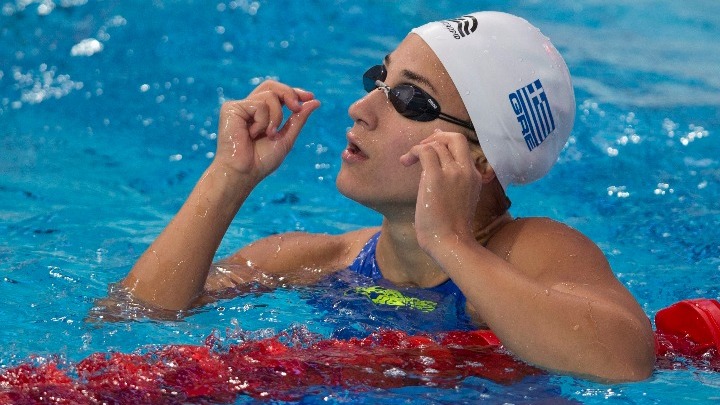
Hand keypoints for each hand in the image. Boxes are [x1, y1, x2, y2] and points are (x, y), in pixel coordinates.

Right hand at [215, 80, 320, 182]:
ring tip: (268, 135)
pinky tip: (252, 134)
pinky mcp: (231, 108)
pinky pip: (259, 104)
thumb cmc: (261, 161)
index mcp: (260, 114)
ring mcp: (240, 106)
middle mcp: (249, 107)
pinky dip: (263, 121)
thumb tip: (315, 102)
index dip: (293, 92)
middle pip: (272, 86)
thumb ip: (298, 119)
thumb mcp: (286, 138)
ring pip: (270, 95)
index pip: (277, 94)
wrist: (244, 172)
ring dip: (276, 117)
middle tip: (297, 108)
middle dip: (289, 93)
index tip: (310, 96)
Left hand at [400, 130, 481, 254]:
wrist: (451, 242)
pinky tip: (405, 162)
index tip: (431, 143)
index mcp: (474, 177)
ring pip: (437, 144)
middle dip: (437, 137)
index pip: (462, 149)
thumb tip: (432, 169)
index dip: (446, 141)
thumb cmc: (450, 230)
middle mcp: (467, 171)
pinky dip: (413, 151)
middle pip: (456, 138)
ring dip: (419, 147)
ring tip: (408, 161)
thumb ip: (450, 183)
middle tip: (421, 147)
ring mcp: (453, 172)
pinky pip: (424, 151)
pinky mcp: (436, 177)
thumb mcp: (457, 201)